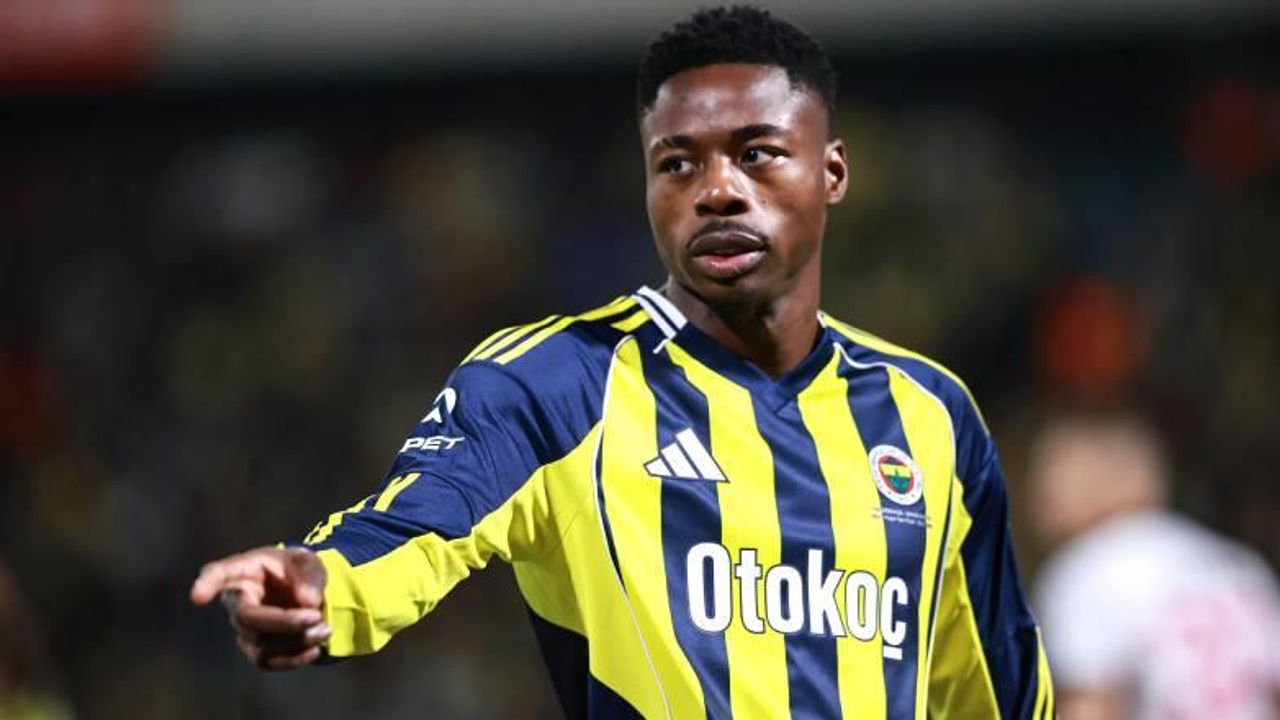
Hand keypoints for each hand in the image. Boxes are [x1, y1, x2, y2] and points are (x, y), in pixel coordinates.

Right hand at [190, 545, 330, 669]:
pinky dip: (294, 658)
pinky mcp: (256, 649)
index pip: (218, 573)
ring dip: (296, 640)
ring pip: (260, 643)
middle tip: (316, 616)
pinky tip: (315, 650)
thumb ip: (310, 577)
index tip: (198, 597)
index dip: (207, 584)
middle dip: (283, 621)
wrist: (308, 594)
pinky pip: (268, 661)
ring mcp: (244, 628)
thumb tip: (308, 602)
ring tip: (324, 629)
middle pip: (247, 618)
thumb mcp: (310, 564)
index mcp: (245, 570)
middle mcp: (238, 601)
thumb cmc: (300, 571)